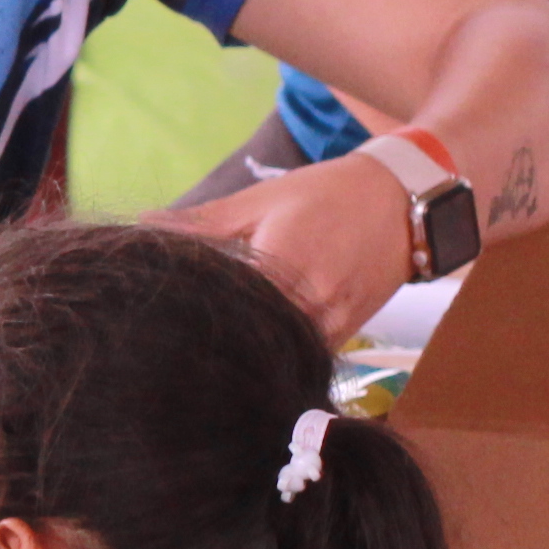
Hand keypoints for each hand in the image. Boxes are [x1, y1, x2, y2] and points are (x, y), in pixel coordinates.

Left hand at [185, 147, 416, 341]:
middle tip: (175, 343)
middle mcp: (313, 301)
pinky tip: (255, 346)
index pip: (228, 306)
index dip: (193, 315)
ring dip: (252, 349)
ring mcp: (335, 322)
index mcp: (284, 263)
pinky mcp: (350, 332)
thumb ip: (202, 222)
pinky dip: (282, 351)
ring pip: (282, 351)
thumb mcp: (260, 200)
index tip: (163, 321)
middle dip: (218, 338)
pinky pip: (308, 354)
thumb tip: (144, 225)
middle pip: (253, 336)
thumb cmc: (325, 194)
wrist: (403, 200)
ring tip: (212, 347)